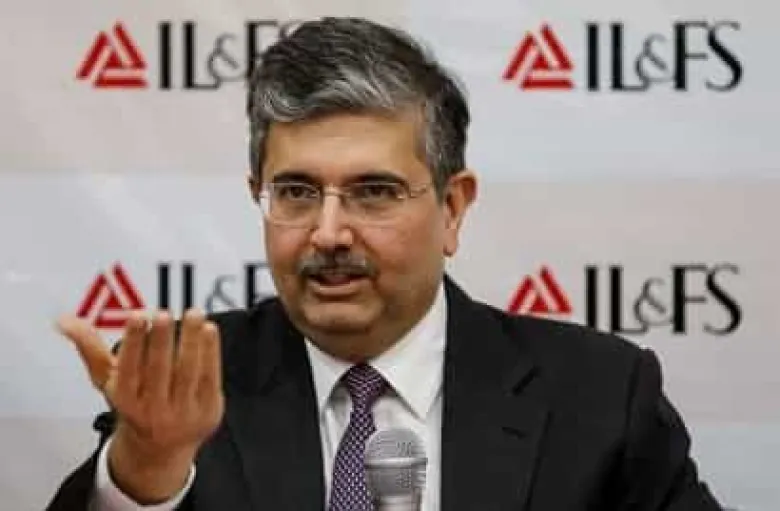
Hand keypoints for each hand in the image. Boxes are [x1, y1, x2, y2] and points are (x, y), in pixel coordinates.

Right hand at [56, 310, 224, 503]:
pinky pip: (210, 377)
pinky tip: (209, 330)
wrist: (161, 449)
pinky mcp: (207, 410)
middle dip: (161, 340)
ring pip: (188, 372)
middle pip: (159, 370)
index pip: (128, 370)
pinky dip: (211, 352)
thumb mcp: (109, 380)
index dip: (134, 342)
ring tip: (194, 313)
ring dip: (192, 341)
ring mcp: (182, 411)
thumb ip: (90, 348)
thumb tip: (65, 321)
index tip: (138, 316)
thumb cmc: (135, 404)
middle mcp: (153, 409)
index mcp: (126, 400)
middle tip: (165, 314)